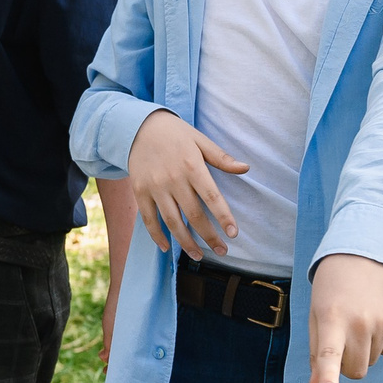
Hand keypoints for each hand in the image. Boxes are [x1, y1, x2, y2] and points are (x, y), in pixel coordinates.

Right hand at [127, 110, 250, 257]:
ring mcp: (154, 187)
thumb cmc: (174, 134)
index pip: (211, 197)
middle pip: (194, 215)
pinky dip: (157, 235)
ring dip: (185, 242)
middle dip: (209, 236)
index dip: (223, 217)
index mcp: (191, 166)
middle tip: (222, 251)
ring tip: (197, 255)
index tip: (233, 233)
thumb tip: (245, 168)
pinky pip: (148, 219)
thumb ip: (221, 157)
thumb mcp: (200, 140)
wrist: (136, 127)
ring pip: (172, 221)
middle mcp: (172, 179)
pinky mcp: (140, 192)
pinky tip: (166, 248)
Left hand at [308, 254, 382, 382]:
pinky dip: (381, 340)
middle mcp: (360, 321)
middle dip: (347, 364)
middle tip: (342, 337)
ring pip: (372, 361)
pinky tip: (375, 317)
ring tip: (358, 320)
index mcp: (331, 319)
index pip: (329, 354)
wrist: (362, 258)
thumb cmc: (331, 293)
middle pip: (356, 371)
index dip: (329, 375)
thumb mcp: (317, 318)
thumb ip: (316, 354)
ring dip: (364, 350)